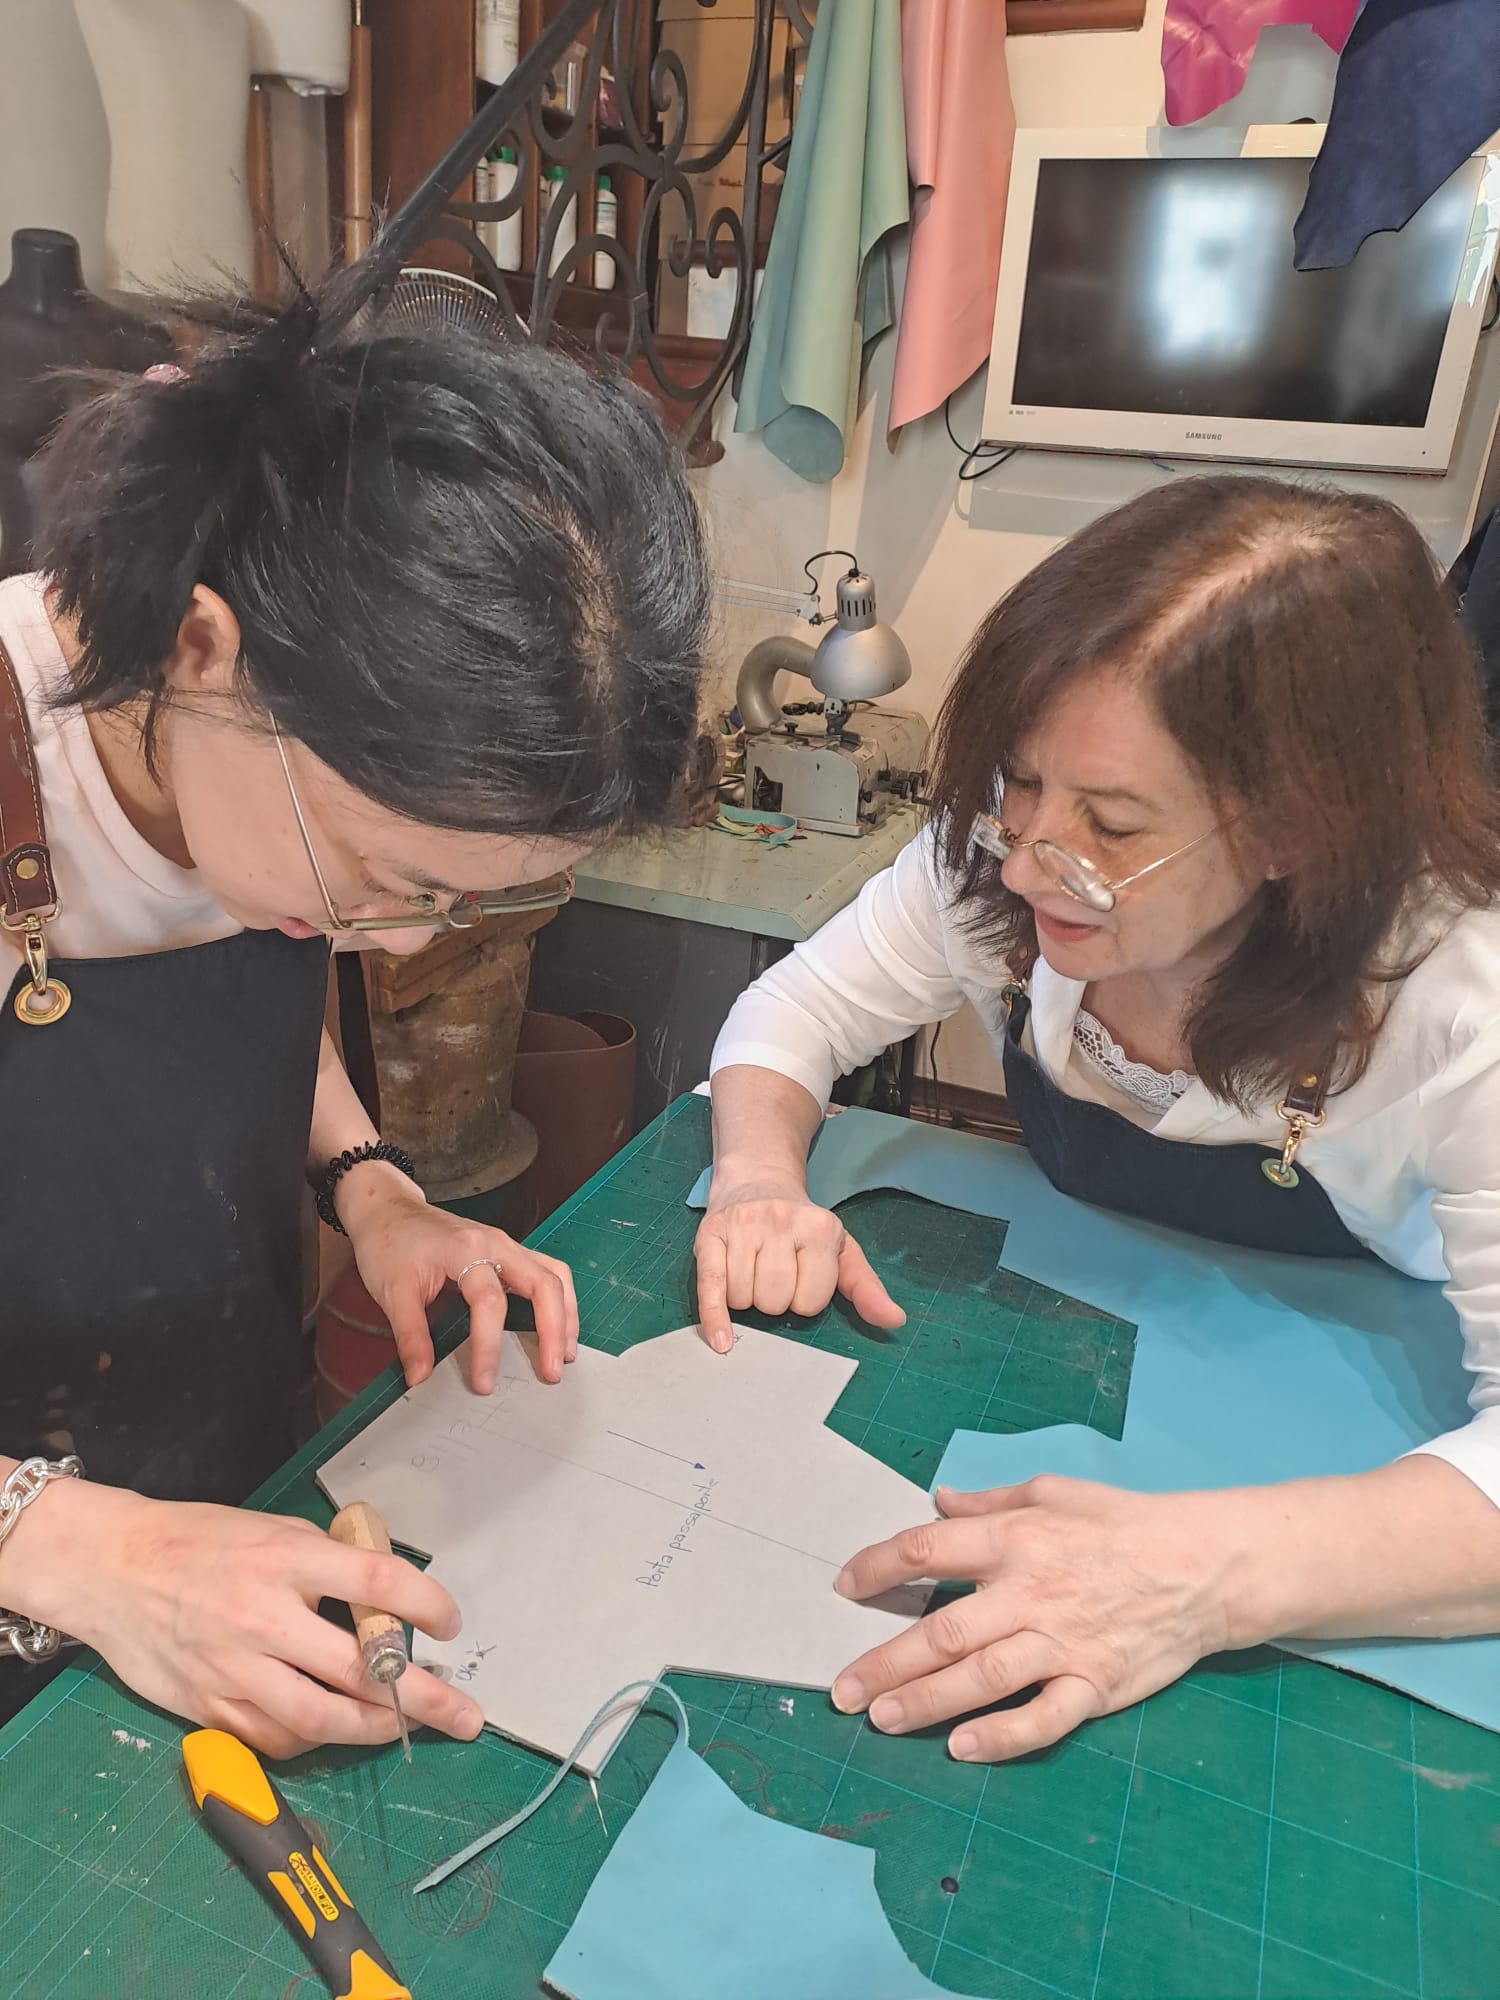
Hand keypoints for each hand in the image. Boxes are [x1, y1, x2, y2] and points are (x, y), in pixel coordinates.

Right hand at [38, 1481, 485, 1760]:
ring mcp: (235, 1669)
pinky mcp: (210, 1707)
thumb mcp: (273, 1530)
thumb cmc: (200, 1542)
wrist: (112, 1569)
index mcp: (285, 1560)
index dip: (425, 1604)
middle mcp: (263, 1617)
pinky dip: (315, 1740)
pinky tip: (338, 1729)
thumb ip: (328, 1564)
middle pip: (360, 1669)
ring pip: (321, 1720)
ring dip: (374, 1730)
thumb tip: (386, 1598)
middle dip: (423, 1697)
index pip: (376, 1583)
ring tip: (406, 1729)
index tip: (451, 1624)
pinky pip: (276, 1739)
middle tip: (463, 1714)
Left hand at [341, 1164, 577, 1391]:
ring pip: (554, 1275)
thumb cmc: (388, 1244)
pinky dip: (559, 1300)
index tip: (484, 1383)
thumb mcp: (392, 1292)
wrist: (387, 1208)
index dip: (490, 1346)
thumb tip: (421, 1378)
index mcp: (465, 1250)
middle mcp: (495, 1243)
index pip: (489, 1301)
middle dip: (553, 1330)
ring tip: (566, 1353)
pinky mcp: (508, 1250)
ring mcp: (506, 1244)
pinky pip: (547, 1271)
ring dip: (566, 1314)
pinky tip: (557, 1326)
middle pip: (542, 1283)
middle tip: (552, 1372)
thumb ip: (411, 1336)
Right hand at [693, 1177, 904, 1353]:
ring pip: (744, 1299)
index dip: (805, 1298)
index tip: (801, 1277)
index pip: (811, 1301)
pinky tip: (721, 1340)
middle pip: (775, 1301)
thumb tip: (895, 1321)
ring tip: (752, 1271)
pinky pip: (710, 1286)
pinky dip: (714, 1318)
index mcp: (820, 1229)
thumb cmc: (801, 1227)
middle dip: (775, 1300)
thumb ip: (866, 1287)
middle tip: (774, 1274)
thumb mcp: (840, 1250)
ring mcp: (743, 1225)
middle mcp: (781, 1221)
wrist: (758, 1180)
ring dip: (747, 1299)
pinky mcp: (709, 1233)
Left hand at [831, 1478, 1243, 1759]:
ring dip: (925, 1702)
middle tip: (842, 1689)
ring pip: (982, 1678)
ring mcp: (1063, 1644)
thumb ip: (990, 1503)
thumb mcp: (1053, 1491)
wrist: (1203, 1565)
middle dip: (885, 1662)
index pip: (929, 1550)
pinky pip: (1043, 1718)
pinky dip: (1002, 1735)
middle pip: (944, 1631)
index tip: (845, 1586)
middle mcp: (1032, 1592)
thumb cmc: (1124, 1523)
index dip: (879, 1567)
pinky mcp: (1095, 1684)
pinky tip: (962, 1747)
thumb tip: (938, 1502)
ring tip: (881, 1719)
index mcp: (1017, 1538)